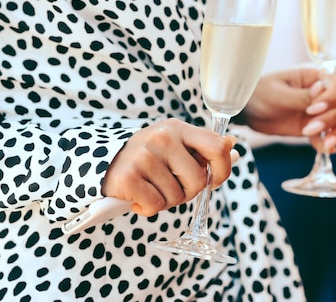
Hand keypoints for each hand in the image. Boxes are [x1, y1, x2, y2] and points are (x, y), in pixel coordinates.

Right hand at [101, 118, 238, 216]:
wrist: (102, 163)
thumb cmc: (145, 158)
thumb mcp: (173, 144)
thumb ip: (201, 147)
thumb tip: (233, 144)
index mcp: (177, 128)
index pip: (217, 146)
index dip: (223, 169)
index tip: (214, 180)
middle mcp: (162, 137)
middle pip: (198, 181)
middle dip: (187, 192)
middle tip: (168, 186)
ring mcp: (144, 156)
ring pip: (176, 197)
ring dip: (164, 201)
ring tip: (149, 188)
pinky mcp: (128, 176)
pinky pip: (155, 205)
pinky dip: (147, 208)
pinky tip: (137, 197)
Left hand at [234, 67, 335, 151]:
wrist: (247, 111)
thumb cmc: (259, 93)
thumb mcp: (277, 94)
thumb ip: (300, 95)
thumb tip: (322, 88)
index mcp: (313, 76)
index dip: (333, 95)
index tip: (313, 108)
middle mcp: (321, 92)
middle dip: (330, 118)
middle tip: (308, 129)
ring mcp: (319, 110)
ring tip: (322, 143)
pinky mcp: (314, 126)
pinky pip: (330, 134)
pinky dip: (328, 143)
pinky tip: (325, 150)